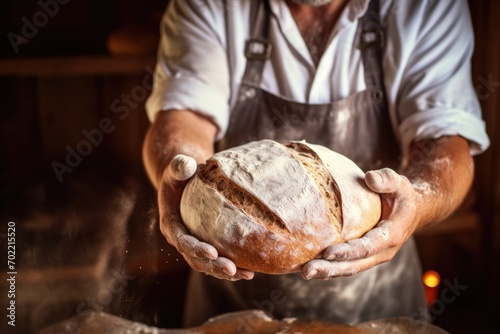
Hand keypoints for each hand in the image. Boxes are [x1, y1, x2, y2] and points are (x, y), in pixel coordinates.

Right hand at [158, 154, 253, 280]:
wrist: (183, 182)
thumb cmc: (181, 173)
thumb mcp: (178, 167)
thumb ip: (180, 166)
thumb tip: (187, 164)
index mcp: (171, 224)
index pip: (182, 241)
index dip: (196, 249)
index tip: (213, 253)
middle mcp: (180, 238)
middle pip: (195, 259)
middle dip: (213, 267)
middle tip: (232, 269)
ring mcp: (193, 244)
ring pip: (207, 264)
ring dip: (225, 272)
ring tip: (247, 275)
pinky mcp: (205, 244)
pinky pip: (217, 259)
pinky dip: (232, 266)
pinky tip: (250, 269)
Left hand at [302, 168, 418, 279]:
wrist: (412, 211)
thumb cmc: (402, 195)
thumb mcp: (400, 183)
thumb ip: (386, 179)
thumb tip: (369, 177)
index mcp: (392, 235)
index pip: (367, 247)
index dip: (348, 252)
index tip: (327, 253)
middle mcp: (383, 252)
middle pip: (355, 265)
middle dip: (330, 269)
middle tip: (306, 271)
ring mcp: (374, 257)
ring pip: (350, 269)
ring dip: (327, 272)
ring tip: (304, 273)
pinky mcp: (365, 257)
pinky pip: (347, 265)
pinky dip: (330, 268)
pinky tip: (310, 267)